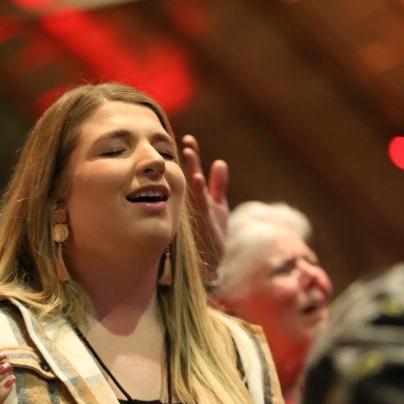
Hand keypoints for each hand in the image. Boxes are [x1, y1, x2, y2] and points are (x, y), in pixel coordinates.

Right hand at [182, 134, 228, 279]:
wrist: (210, 264)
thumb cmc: (212, 235)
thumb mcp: (218, 207)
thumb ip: (218, 185)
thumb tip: (220, 162)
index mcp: (196, 197)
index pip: (192, 172)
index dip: (192, 156)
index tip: (188, 139)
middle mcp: (193, 204)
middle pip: (189, 176)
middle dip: (188, 159)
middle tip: (183, 142)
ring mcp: (197, 213)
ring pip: (191, 188)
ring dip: (189, 169)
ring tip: (188, 151)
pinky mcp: (204, 223)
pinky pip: (200, 204)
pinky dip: (198, 190)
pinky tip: (195, 176)